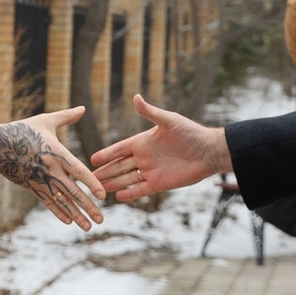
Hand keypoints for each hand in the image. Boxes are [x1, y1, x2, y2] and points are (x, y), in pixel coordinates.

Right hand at [0, 107, 105, 229]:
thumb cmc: (23, 130)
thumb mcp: (46, 121)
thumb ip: (66, 117)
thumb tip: (83, 108)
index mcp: (57, 154)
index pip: (79, 171)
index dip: (92, 183)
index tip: (103, 195)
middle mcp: (51, 171)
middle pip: (73, 192)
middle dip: (88, 207)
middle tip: (101, 220)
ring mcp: (41, 181)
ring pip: (62, 202)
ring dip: (76, 215)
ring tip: (89, 227)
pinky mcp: (32, 187)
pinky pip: (48, 202)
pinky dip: (59, 212)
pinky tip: (69, 222)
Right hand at [90, 95, 231, 198]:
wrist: (208, 151)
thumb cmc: (190, 132)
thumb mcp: (168, 120)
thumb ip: (150, 112)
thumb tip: (136, 97)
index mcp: (143, 142)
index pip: (119, 149)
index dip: (106, 154)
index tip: (92, 159)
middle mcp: (144, 157)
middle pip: (119, 166)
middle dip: (105, 172)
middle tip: (88, 178)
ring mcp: (151, 171)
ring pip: (126, 179)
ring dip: (113, 183)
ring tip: (98, 188)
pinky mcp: (159, 183)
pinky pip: (140, 189)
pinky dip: (129, 193)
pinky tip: (118, 197)